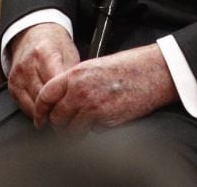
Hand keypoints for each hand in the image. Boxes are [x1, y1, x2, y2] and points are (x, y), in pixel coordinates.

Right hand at [7, 22, 79, 118]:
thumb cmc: (55, 43)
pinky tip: (47, 113)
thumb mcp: (70, 52)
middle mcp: (27, 66)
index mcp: (44, 54)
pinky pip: (23, 105)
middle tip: (70, 118)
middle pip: (42, 97)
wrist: (33, 33)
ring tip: (61, 118)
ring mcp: (17, 76)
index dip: (65, 99)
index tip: (76, 108)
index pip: (54, 84)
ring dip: (46, 113)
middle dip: (56, 109)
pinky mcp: (11, 85)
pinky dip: (35, 111)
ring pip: (32, 104)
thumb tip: (79, 94)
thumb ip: (72, 73)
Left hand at [33, 44, 178, 131]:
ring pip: (71, 130)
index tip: (41, 119)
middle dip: (60, 125)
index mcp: (76, 74)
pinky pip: (91, 132)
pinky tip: (107, 117)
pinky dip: (96, 129)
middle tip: (67, 125)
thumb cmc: (132, 66)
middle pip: (56, 118)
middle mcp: (80, 91)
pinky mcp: (106, 120)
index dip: (40, 111)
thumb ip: (77, 80)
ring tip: (88, 123)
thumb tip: (64, 98)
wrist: (156, 71)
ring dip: (76, 131)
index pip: (45, 96)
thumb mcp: (98, 65)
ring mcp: (92, 107)